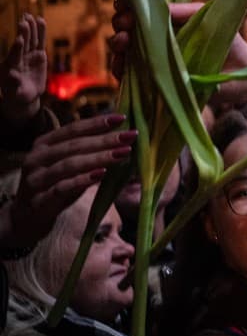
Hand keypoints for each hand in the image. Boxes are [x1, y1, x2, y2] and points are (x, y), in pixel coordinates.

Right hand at [0, 113, 135, 250]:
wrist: (26, 217)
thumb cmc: (54, 185)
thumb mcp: (68, 165)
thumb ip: (87, 152)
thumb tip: (120, 137)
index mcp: (43, 144)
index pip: (72, 129)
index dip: (97, 123)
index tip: (121, 117)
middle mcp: (36, 158)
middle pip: (74, 145)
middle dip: (105, 140)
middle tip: (130, 135)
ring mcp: (35, 180)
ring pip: (69, 165)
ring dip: (98, 158)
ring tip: (123, 153)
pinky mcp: (38, 201)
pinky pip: (62, 188)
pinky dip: (82, 180)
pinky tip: (101, 175)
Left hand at [1, 13, 46, 123]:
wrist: (24, 94)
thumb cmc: (17, 95)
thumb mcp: (14, 93)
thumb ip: (13, 85)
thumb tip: (12, 76)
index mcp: (11, 66)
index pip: (15, 55)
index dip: (17, 48)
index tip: (20, 39)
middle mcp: (19, 57)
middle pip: (22, 43)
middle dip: (23, 33)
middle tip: (23, 22)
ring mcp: (28, 55)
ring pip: (31, 39)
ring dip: (30, 28)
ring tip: (30, 16)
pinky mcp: (38, 54)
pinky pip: (39, 41)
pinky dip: (40, 31)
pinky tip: (40, 20)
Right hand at [110, 0, 246, 108]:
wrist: (244, 74)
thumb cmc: (227, 42)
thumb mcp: (204, 18)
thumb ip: (182, 11)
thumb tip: (156, 5)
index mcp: (168, 22)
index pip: (139, 10)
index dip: (127, 7)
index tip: (124, 7)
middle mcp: (158, 40)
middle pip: (127, 29)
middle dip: (120, 25)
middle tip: (123, 26)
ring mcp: (155, 60)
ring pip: (124, 52)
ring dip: (117, 46)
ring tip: (122, 43)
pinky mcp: (157, 82)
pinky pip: (132, 76)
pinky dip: (122, 70)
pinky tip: (121, 66)